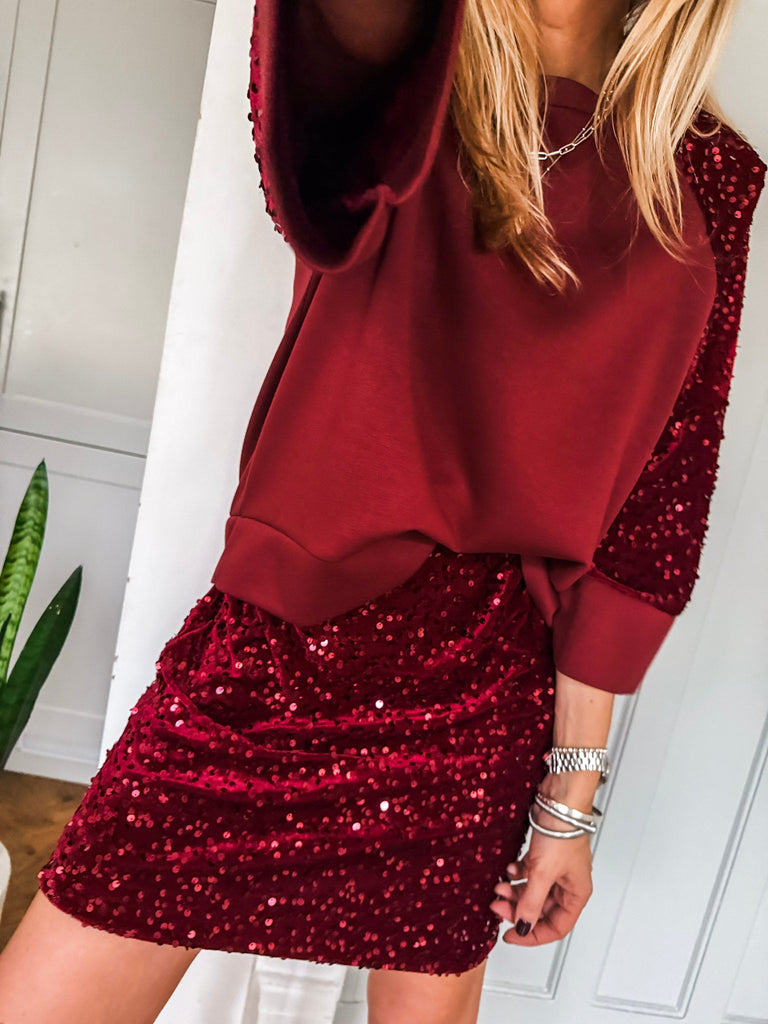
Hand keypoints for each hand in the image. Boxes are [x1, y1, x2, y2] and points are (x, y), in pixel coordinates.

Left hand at [490, 808, 593, 945]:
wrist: (558, 800)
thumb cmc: (561, 833)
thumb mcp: (542, 874)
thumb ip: (531, 903)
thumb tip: (523, 927)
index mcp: (576, 894)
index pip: (556, 927)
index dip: (533, 935)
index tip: (510, 935)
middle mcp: (568, 884)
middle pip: (542, 909)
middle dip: (518, 910)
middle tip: (497, 906)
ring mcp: (556, 869)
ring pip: (533, 891)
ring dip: (515, 892)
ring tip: (498, 886)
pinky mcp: (545, 854)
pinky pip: (529, 873)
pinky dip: (517, 874)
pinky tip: (508, 870)